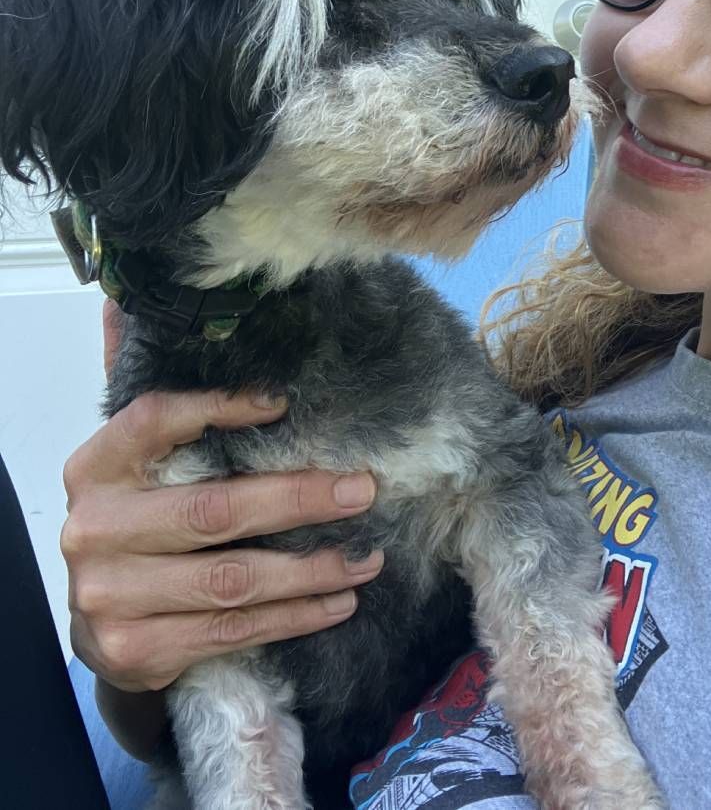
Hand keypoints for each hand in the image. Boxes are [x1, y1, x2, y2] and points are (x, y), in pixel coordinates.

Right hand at [62, 301, 382, 692]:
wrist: (101, 631)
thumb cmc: (135, 525)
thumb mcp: (134, 464)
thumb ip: (151, 400)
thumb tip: (131, 307)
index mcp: (95, 467)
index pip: (156, 420)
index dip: (219, 404)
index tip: (285, 399)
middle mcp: (97, 529)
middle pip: (213, 509)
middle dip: (298, 498)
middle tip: (362, 488)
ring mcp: (113, 596)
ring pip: (232, 580)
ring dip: (310, 568)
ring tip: (367, 555)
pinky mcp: (138, 650)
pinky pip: (233, 630)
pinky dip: (293, 615)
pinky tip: (338, 600)